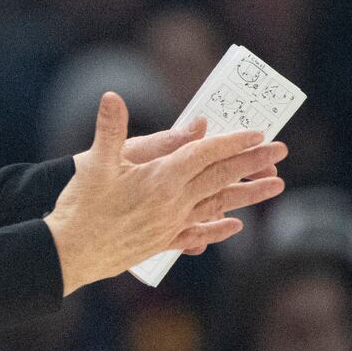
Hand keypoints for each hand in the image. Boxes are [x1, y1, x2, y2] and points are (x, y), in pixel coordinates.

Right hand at [44, 92, 286, 293]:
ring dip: (248, 195)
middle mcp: (173, 202)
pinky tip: (235, 226)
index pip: (205, 154)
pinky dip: (219, 229)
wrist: (70, 253)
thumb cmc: (81, 206)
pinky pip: (198, 233)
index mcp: (161, 178)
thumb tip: (112, 97)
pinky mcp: (161, 241)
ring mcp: (170, 224)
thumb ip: (109, 128)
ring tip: (276, 186)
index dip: (233, 142)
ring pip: (218, 206)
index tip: (258, 134)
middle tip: (281, 151)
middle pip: (220, 178)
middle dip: (253, 162)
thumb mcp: (94, 163)